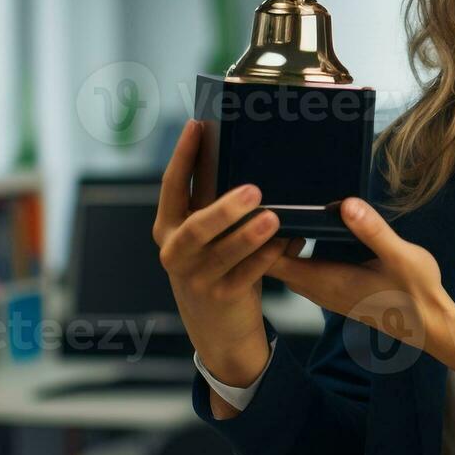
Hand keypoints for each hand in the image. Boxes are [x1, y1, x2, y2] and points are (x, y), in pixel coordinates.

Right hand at [153, 120, 282, 392]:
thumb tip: (241, 150)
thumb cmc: (218, 267)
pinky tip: (287, 243)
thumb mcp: (208, 236)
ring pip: (222, 253)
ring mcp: (195, 278)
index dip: (183, 155)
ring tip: (273, 218)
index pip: (171, 185)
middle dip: (223, 208)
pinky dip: (267, 257)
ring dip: (249, 235)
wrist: (218, 330)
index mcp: (167, 228)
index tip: (197, 124)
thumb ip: (214, 202)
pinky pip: (247, 274)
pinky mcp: (221, 297)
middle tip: (253, 190)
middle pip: (194, 227)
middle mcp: (174, 252)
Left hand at [271, 198, 454, 382]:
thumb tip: (346, 205)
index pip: (274, 263)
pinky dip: (298, 257)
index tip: (272, 214)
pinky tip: (313, 239)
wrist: (429, 326)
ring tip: (294, 220)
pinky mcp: (337, 295)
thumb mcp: (400, 256)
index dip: (264, 240)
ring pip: (289, 272)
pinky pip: (304, 276)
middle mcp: (320, 291)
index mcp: (328, 280)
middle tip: (282, 210)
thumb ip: (372, 231)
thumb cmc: (416, 293)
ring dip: (284, 249)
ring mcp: (327, 295)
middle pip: (275, 267)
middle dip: (269, 241)